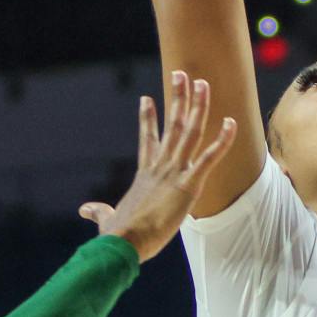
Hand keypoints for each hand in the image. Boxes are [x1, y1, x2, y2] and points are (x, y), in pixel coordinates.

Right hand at [78, 72, 237, 260]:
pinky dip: (223, 141)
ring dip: (198, 107)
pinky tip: (231, 122)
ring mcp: (173, 173)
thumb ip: (99, 211)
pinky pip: (210, 158)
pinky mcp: (188, 185)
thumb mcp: (107, 219)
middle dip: (178, 98)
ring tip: (203, 83)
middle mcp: (159, 167)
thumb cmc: (117, 235)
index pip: (147, 140)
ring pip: (190, 132)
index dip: (148, 118)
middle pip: (172, 125)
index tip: (148, 98)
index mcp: (144, 174)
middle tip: (182, 75)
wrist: (123, 242)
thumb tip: (84, 210)